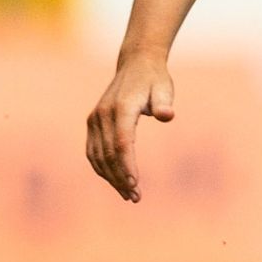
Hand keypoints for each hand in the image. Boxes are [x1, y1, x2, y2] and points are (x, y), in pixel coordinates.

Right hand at [85, 51, 175, 202]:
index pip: (122, 143)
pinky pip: (93, 152)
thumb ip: (165, 102)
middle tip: (135, 197)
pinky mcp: (92, 124)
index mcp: (121, 107)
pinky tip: (115, 181)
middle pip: (109, 154)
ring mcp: (94, 120)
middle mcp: (103, 115)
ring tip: (128, 194)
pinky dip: (102, 168)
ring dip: (110, 177)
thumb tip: (168, 115)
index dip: (127, 165)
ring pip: (98, 156)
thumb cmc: (155, 80)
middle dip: (120, 178)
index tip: (135, 184)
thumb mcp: (165, 88)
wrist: (137, 65)